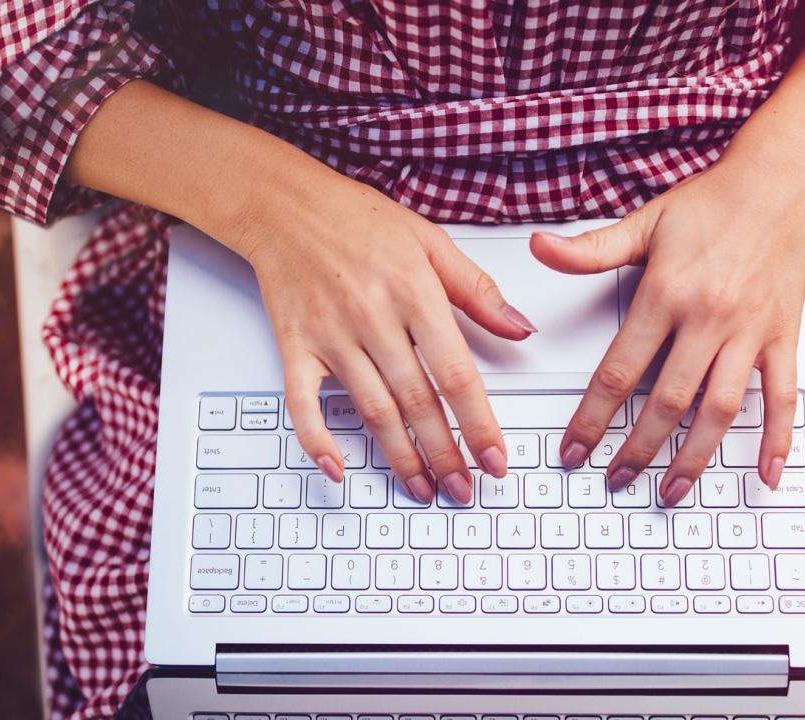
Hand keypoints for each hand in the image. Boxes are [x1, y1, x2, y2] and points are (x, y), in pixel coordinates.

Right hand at [239, 171, 535, 503]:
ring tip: (421, 489)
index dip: (479, 424)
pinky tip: (337, 469)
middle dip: (445, 455)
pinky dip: (317, 439)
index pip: (456, 374)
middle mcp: (373, 318)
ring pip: (372, 410)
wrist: (285, 205)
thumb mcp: (431, 242)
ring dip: (400, 457)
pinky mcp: (295, 346)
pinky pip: (303, 402)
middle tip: (464, 490)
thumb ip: (477, 290)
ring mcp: (331, 336)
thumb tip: (519, 328)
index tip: (495, 459)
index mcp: (414, 293)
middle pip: (417, 403)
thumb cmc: (358, 219)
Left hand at [530, 159, 804, 505]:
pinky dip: (776, 439)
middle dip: (637, 450)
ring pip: (719, 410)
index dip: (593, 417)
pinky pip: (783, 396)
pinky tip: (765, 473)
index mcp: (666, 294)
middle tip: (615, 479)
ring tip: (669, 490)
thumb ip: (590, 249)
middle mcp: (709, 319)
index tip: (575, 449)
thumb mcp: (645, 221)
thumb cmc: (713, 201)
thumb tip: (540, 247)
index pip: (620, 371)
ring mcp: (749, 332)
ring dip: (693, 458)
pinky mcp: (783, 337)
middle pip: (666, 402)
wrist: (781, 180)